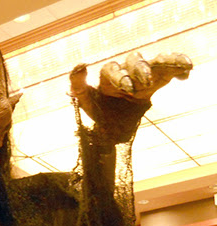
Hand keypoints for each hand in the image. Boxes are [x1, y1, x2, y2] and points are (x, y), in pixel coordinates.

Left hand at [69, 52, 191, 139]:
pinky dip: (178, 66)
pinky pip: (169, 68)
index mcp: (107, 77)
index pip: (111, 70)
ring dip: (166, 63)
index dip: (118, 77)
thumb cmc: (97, 110)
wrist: (113, 127)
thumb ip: (78, 85)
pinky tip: (185, 73)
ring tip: (180, 69)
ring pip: (155, 60)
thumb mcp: (84, 101)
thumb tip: (80, 64)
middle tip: (143, 85)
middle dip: (140, 71)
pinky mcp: (157, 80)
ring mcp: (143, 74)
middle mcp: (126, 71)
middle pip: (134, 61)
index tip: (126, 89)